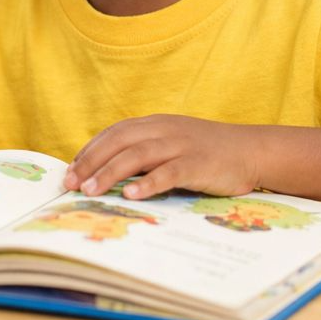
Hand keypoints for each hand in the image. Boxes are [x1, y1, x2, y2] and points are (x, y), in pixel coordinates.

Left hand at [63, 115, 259, 199]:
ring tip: (90, 190)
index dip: (90, 150)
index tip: (70, 170)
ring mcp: (181, 145)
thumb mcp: (172, 144)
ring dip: (110, 172)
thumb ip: (145, 153)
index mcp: (154, 124)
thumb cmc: (206, 152)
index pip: (114, 133)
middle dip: (91, 161)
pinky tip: (131, 195)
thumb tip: (108, 174)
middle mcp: (164, 130)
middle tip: (70, 183)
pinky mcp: (198, 163)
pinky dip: (148, 183)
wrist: (251, 149)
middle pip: (119, 141)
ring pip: (138, 155)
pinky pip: (169, 172)